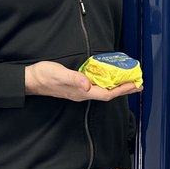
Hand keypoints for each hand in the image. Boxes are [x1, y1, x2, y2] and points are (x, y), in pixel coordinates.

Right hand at [25, 61, 141, 101]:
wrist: (31, 79)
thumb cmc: (45, 77)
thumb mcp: (60, 75)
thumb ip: (74, 79)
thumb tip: (88, 85)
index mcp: (82, 92)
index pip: (107, 94)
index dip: (122, 90)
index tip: (135, 85)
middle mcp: (83, 93)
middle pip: (108, 93)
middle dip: (124, 89)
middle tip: (138, 84)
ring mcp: (79, 90)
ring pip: (103, 90)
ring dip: (116, 86)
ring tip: (127, 80)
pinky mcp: (76, 85)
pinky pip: (96, 85)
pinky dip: (105, 81)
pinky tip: (107, 76)